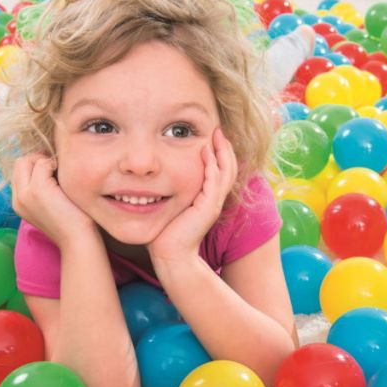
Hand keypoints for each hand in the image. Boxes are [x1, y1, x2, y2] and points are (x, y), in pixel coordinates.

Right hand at [11, 153, 101, 249]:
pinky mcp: (37, 190)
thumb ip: (42, 187)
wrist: (78, 241)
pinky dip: (54, 164)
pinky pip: (42, 163)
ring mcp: (25, 194)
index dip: (35, 165)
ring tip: (61, 174)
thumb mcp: (50, 204)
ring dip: (46, 162)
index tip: (54, 171)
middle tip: (57, 168)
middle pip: (20, 162)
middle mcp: (18, 199)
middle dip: (38, 159)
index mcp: (18, 203)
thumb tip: (49, 163)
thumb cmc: (72, 222)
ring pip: (27, 160)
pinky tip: (66, 178)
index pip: (19, 171)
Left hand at [148, 128, 238, 262]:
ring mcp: (214, 204)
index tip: (211, 136)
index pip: (221, 171)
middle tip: (218, 130)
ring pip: (225, 172)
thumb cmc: (166, 233)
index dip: (219, 153)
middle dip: (224, 147)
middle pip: (229, 168)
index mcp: (209, 199)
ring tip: (216, 135)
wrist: (171, 256)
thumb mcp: (172, 206)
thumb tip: (157, 176)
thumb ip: (172, 191)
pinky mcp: (208, 208)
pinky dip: (211, 166)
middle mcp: (215, 200)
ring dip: (221, 152)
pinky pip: (214, 182)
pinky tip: (205, 152)